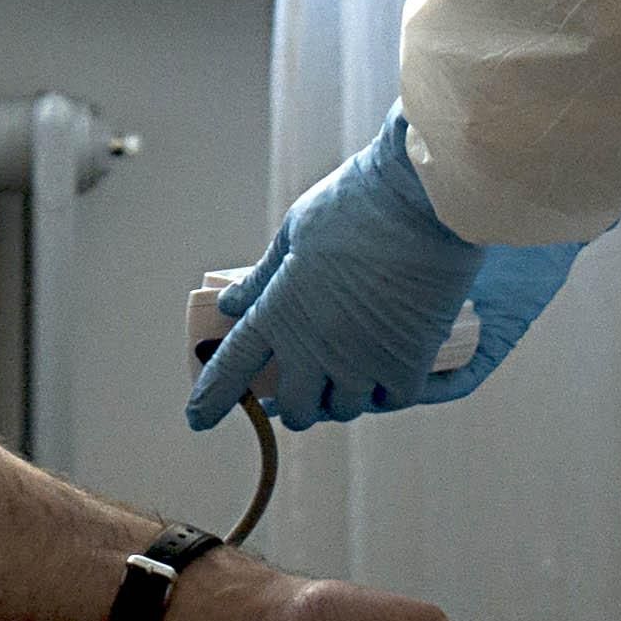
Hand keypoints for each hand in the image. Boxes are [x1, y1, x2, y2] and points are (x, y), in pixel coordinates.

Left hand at [189, 111, 583, 430]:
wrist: (421, 200)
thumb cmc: (353, 204)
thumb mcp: (294, 232)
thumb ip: (263, 277)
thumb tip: (231, 305)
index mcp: (278, 311)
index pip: (233, 367)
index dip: (213, 398)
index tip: (198, 419)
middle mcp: (313, 347)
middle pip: (296, 407)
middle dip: (294, 401)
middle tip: (303, 386)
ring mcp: (360, 361)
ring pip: (343, 408)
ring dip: (341, 395)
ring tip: (348, 369)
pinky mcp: (405, 364)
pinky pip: (389, 399)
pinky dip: (384, 389)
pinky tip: (385, 369)